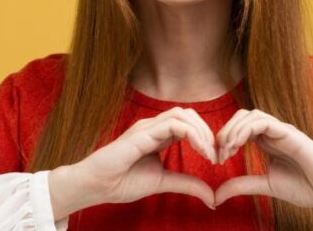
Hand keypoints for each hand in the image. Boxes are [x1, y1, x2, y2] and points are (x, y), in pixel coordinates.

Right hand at [73, 107, 218, 209]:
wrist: (97, 186)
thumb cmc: (123, 181)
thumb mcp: (164, 183)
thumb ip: (187, 185)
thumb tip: (212, 198)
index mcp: (159, 135)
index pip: (189, 124)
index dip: (206, 137)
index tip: (214, 159)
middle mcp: (154, 127)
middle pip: (189, 114)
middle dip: (207, 132)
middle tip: (215, 155)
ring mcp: (147, 127)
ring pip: (182, 114)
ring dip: (201, 131)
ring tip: (207, 153)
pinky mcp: (141, 133)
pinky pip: (172, 124)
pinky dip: (191, 134)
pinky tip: (198, 150)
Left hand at [213, 109, 312, 211]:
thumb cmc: (306, 188)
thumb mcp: (266, 186)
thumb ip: (242, 185)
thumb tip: (215, 195)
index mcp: (267, 142)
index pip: (239, 128)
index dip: (224, 139)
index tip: (217, 160)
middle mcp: (274, 133)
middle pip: (241, 117)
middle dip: (225, 131)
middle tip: (218, 154)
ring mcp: (282, 131)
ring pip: (251, 115)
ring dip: (233, 129)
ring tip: (226, 149)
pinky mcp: (291, 134)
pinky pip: (264, 121)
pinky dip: (246, 129)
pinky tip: (238, 144)